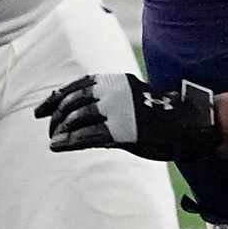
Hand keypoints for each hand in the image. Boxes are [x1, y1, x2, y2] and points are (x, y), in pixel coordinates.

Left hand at [34, 72, 222, 160]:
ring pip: (76, 120)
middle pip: (72, 104)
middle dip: (56, 118)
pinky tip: (57, 147)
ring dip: (60, 131)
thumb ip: (105, 102)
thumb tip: (76, 117)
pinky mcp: (122, 131)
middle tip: (50, 130)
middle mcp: (112, 93)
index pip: (75, 87)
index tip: (38, 113)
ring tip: (54, 140)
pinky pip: (86, 137)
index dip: (53, 100)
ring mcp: (117, 112)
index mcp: (114, 82)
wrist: (189, 124)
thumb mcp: (130, 99)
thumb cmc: (159, 114)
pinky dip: (68, 142)